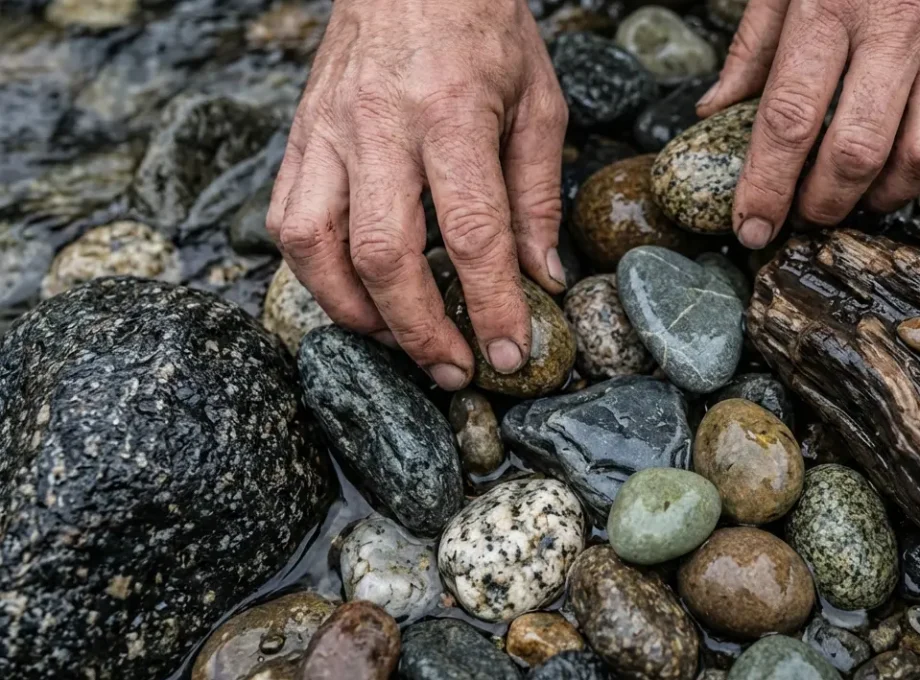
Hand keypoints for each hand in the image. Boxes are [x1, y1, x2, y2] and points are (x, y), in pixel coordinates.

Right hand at [266, 0, 568, 388]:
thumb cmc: (483, 29)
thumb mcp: (537, 102)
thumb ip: (538, 194)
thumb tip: (541, 278)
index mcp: (451, 112)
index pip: (471, 231)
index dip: (491, 304)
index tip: (510, 355)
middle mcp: (379, 125)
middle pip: (383, 254)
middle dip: (420, 331)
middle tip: (454, 370)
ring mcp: (327, 131)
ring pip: (315, 247)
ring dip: (356, 313)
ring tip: (401, 341)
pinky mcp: (299, 137)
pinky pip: (287, 220)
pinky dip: (314, 275)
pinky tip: (355, 294)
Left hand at [696, 0, 919, 246]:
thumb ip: (754, 44)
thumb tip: (714, 111)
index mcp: (830, 4)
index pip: (790, 117)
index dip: (765, 186)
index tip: (749, 228)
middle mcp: (897, 27)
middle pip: (857, 150)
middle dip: (824, 204)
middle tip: (805, 216)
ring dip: (884, 196)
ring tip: (859, 197)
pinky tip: (906, 168)